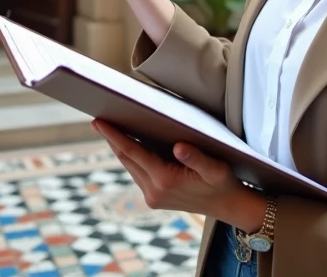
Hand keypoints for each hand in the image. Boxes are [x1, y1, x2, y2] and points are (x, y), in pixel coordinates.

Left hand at [92, 120, 266, 230]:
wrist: (227, 206)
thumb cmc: (222, 183)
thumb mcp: (216, 168)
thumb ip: (198, 157)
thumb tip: (179, 146)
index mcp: (165, 180)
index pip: (132, 152)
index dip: (113, 136)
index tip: (98, 122)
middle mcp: (154, 190)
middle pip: (126, 159)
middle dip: (111, 139)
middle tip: (98, 120)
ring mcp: (152, 197)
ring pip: (130, 167)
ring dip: (120, 148)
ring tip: (110, 128)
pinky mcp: (154, 198)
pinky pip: (137, 173)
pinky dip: (131, 158)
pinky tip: (129, 144)